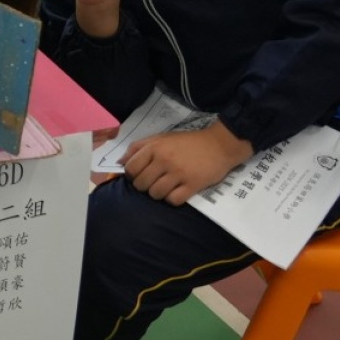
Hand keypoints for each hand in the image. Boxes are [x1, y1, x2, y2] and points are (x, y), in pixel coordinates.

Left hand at [122, 122, 254, 205]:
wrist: (219, 145)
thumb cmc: (187, 142)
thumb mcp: (161, 138)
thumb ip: (138, 148)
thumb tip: (120, 163)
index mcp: (154, 147)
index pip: (130, 168)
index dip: (132, 175)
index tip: (140, 175)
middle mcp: (164, 160)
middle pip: (141, 184)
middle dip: (145, 186)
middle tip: (154, 181)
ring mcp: (178, 173)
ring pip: (155, 194)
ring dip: (158, 193)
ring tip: (166, 186)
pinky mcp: (192, 185)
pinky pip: (172, 200)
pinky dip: (172, 199)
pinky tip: (177, 191)